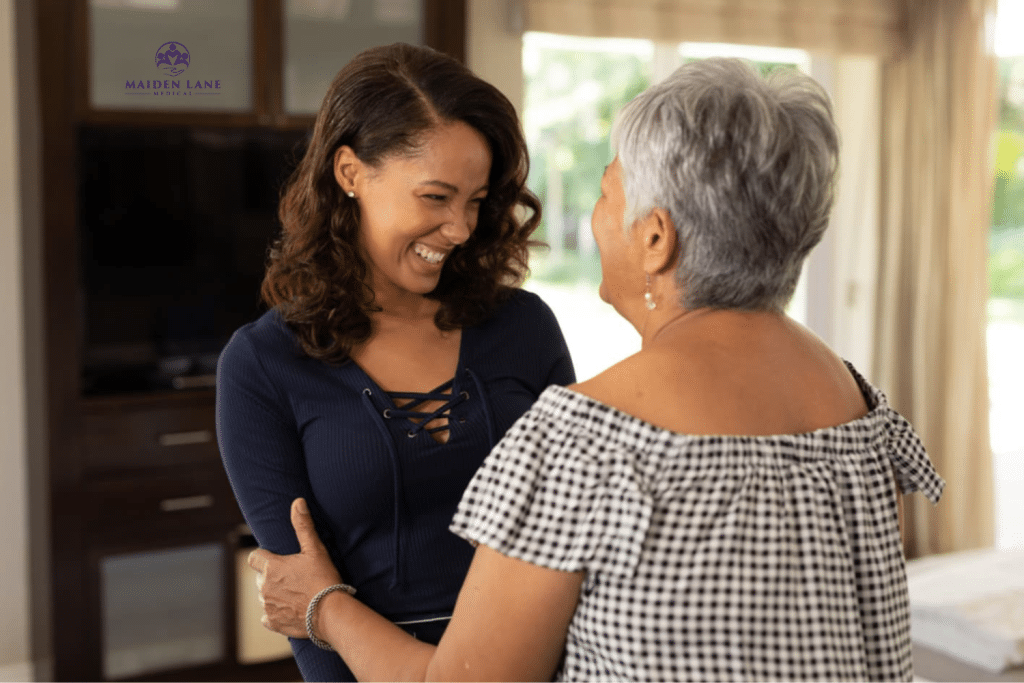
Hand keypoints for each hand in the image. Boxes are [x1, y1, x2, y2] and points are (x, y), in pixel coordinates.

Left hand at [248, 497, 342, 637]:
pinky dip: (276, 613)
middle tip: (293, 578)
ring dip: (274, 594)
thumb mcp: (315, 549)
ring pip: (264, 597)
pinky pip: (268, 616)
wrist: (330, 613)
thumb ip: (303, 525)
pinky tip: (291, 609)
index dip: (264, 557)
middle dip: (272, 577)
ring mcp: (267, 606)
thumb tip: (297, 502)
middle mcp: (264, 587)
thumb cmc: (323, 579)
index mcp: (271, 567)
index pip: (254, 558)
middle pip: (260, 578)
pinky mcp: (272, 623)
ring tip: (295, 594)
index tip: (278, 560)